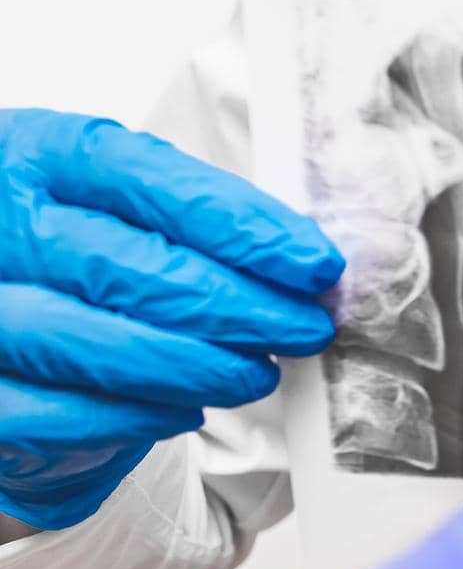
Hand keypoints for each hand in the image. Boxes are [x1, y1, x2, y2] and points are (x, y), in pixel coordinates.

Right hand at [0, 108, 342, 528]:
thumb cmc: (71, 262)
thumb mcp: (117, 209)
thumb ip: (193, 223)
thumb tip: (299, 264)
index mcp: (41, 155)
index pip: (151, 179)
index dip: (243, 225)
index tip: (316, 264)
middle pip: (132, 265)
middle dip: (240, 304)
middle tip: (306, 328)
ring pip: (98, 339)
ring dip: (200, 364)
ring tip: (260, 373)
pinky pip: (64, 410)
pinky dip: (139, 413)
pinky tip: (189, 409)